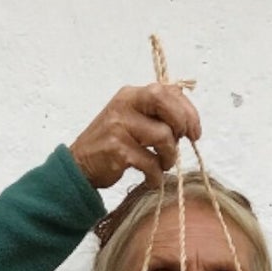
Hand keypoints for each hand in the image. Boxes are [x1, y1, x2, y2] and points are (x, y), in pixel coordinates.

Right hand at [69, 82, 202, 189]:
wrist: (78, 167)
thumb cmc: (109, 144)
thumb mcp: (129, 119)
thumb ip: (153, 113)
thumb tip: (187, 119)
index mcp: (130, 95)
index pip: (168, 91)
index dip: (187, 110)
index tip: (194, 131)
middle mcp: (124, 105)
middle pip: (165, 102)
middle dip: (182, 123)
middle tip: (183, 143)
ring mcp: (119, 127)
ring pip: (163, 136)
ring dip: (170, 156)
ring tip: (163, 165)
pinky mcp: (117, 150)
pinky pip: (150, 162)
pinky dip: (156, 175)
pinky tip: (152, 180)